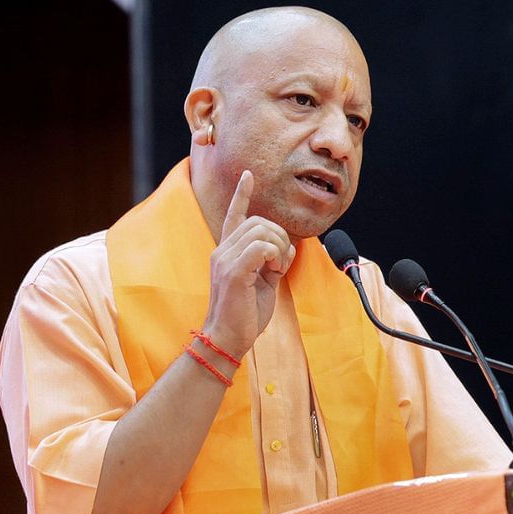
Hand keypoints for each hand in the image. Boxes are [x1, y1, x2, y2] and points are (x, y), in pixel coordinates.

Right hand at [202, 170, 294, 358]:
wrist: (228, 338)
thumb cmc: (245, 314)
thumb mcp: (263, 283)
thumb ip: (272, 263)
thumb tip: (289, 247)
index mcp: (228, 252)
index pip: (234, 215)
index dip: (242, 195)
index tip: (248, 175)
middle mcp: (223, 250)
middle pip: (259, 222)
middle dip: (280, 237)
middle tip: (280, 263)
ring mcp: (226, 259)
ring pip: (262, 231)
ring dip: (279, 248)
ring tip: (276, 269)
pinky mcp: (233, 271)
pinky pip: (262, 247)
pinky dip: (275, 256)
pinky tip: (274, 271)